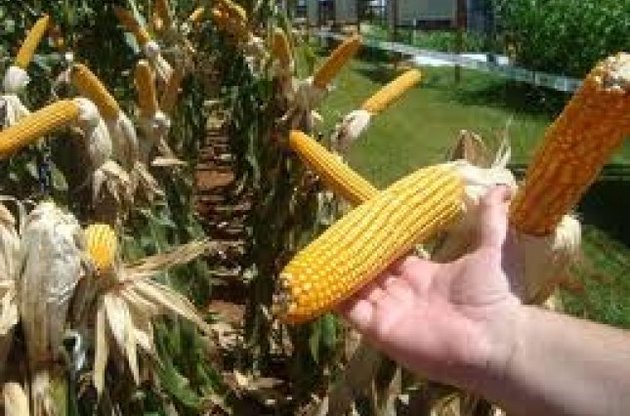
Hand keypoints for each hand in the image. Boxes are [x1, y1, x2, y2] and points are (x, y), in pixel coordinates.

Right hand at [336, 186, 522, 389]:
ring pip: (355, 288)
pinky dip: (334, 298)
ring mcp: (388, 311)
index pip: (389, 254)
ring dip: (340, 273)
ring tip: (318, 252)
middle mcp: (401, 292)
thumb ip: (491, 220)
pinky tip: (320, 280)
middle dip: (352, 255)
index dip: (375, 241)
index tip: (357, 223)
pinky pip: (350, 312)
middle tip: (330, 235)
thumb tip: (503, 188)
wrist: (493, 340)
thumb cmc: (491, 297)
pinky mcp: (379, 329)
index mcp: (420, 274)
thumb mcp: (491, 251)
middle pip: (368, 270)